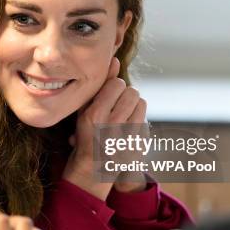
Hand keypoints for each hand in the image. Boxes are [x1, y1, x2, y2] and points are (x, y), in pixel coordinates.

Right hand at [63, 57, 147, 199]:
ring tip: (122, 115)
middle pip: (131, 92)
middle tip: (116, 104)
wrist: (93, 169)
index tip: (109, 93)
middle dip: (125, 95)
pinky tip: (126, 128)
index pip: (117, 84)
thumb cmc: (86, 134)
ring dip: (133, 105)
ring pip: (141, 103)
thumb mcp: (84, 110)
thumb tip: (115, 60)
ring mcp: (127, 137)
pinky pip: (145, 118)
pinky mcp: (138, 144)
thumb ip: (100, 86)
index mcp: (94, 115)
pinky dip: (137, 120)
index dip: (115, 86)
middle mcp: (111, 126)